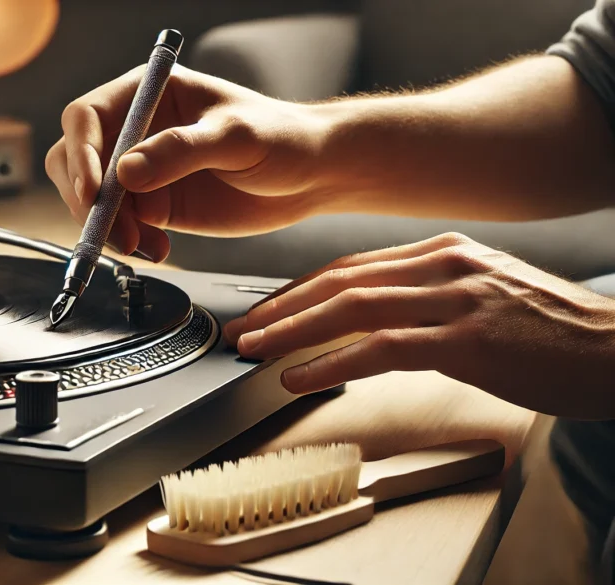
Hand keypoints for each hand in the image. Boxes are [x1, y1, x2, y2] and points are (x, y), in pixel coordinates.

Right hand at [45, 64, 329, 261]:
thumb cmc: (283, 137)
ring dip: (107, 227)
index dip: (82, 154)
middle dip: (86, 199)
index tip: (95, 191)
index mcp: (150, 93)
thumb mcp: (237, 137)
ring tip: (142, 245)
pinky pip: (120, 226)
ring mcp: (142, 169)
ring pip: (93, 199)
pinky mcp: (153, 205)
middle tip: (115, 230)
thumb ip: (182, 151)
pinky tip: (158, 248)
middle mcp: (136, 130)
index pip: (88, 118)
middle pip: (75, 160)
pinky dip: (129, 242)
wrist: (312, 175)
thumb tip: (127, 172)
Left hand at [223, 232, 614, 419]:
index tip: (266, 311)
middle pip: (338, 281)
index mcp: (441, 253)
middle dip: (281, 307)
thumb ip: (427, 295)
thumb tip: (371, 316)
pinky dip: (332, 362)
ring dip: (292, 331)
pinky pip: (381, 348)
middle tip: (243, 330)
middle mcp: (442, 265)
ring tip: (255, 351)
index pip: (348, 266)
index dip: (298, 291)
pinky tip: (300, 376)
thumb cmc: (550, 330)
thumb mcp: (481, 293)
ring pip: (350, 308)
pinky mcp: (467, 340)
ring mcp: (455, 299)